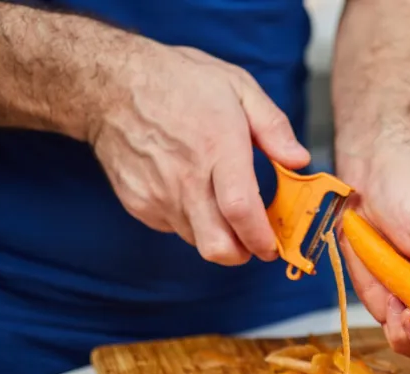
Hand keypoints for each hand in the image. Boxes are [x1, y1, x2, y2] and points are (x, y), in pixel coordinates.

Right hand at [89, 41, 309, 264]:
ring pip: (198, 241)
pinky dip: (192, 222)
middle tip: (255, 243)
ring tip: (223, 205)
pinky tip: (193, 192)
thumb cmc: (178, 83)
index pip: (240, 210)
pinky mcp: (139, 204)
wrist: (109, 86)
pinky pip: (174, 228)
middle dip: (243, 255)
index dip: (261, 238)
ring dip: (218, 236)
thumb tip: (299, 160)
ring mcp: (158, 195)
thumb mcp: (237, 86)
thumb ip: (274, 127)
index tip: (274, 245)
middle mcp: (186, 179)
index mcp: (217, 148)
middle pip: (217, 245)